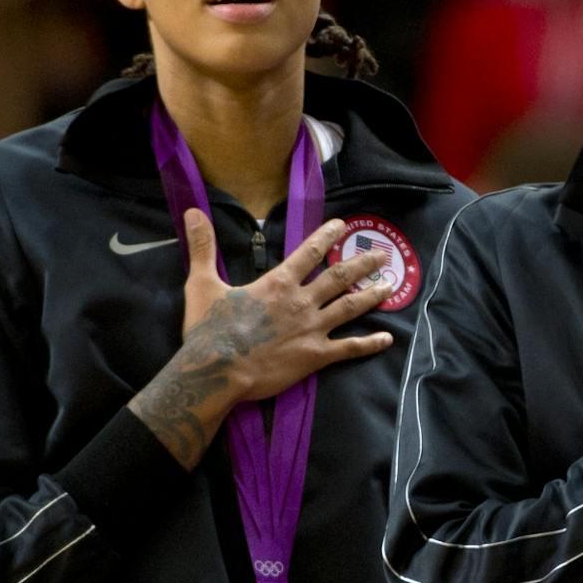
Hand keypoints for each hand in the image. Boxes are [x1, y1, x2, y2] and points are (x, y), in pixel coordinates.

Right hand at [132, 211, 393, 466]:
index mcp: (279, 283)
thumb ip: (202, 247)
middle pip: (340, 277)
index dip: (327, 236)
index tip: (343, 225)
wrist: (217, 371)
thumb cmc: (209, 329)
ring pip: (350, 307)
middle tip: (384, 255)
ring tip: (390, 286)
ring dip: (372, 296)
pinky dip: (369, 343)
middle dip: (363, 263)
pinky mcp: (316, 357)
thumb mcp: (202, 283)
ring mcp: (313, 329)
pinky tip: (387, 338)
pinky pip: (349, 348)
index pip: (309, 252)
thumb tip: (192, 211)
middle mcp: (302, 302)